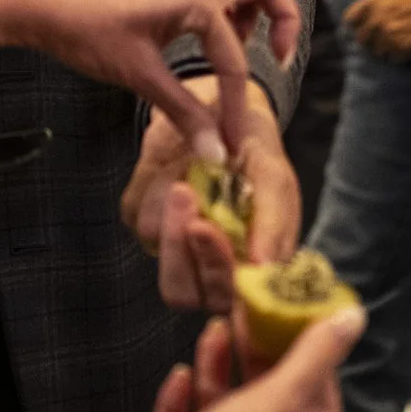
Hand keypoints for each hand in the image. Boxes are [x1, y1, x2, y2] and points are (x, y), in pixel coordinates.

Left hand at [0, 0, 300, 164]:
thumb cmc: (85, 30)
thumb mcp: (138, 76)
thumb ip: (183, 113)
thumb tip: (217, 153)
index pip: (235, 61)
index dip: (238, 109)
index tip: (232, 145)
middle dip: (282, 15)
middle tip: (276, 55)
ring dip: (251, 5)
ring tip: (240, 46)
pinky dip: (223, 2)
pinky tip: (203, 37)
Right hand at [70, 304, 363, 411]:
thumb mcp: (277, 401)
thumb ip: (313, 357)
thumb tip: (352, 318)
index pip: (319, 401)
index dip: (311, 354)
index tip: (300, 315)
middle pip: (269, 397)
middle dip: (259, 350)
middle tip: (252, 307)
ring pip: (224, 403)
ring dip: (219, 363)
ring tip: (216, 327)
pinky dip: (183, 394)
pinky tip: (180, 374)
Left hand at [123, 78, 299, 311]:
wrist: (217, 109)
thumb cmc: (254, 151)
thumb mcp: (275, 177)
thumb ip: (274, 221)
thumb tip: (264, 266)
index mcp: (249, 271)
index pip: (228, 302)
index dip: (216, 276)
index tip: (205, 230)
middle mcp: (207, 269)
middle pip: (181, 293)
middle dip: (181, 246)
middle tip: (185, 193)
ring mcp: (171, 247)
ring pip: (154, 247)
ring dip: (169, 202)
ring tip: (188, 167)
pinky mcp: (143, 220)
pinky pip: (136, 213)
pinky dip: (153, 183)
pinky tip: (175, 165)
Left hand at [341, 0, 410, 60]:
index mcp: (372, 3)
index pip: (350, 20)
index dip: (357, 23)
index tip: (364, 24)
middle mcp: (377, 22)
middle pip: (362, 39)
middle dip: (370, 39)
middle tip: (381, 38)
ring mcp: (391, 37)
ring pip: (378, 52)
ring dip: (385, 49)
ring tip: (394, 46)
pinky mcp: (407, 48)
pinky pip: (395, 59)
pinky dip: (399, 56)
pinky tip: (406, 50)